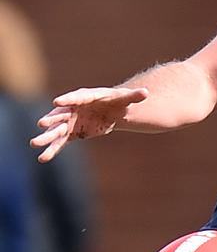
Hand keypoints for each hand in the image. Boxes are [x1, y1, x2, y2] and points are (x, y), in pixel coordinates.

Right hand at [30, 85, 148, 161]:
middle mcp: (74, 108)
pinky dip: (53, 149)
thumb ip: (134, 96)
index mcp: (85, 97)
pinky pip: (61, 142)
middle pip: (61, 115)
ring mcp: (71, 121)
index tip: (57, 102)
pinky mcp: (72, 133)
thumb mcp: (126, 99)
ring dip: (47, 137)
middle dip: (51, 120)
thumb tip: (146, 94)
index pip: (75, 98)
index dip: (67, 100)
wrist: (112, 110)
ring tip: (34, 144)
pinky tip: (43, 158)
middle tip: (41, 125)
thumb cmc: (118, 101)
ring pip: (57, 130)